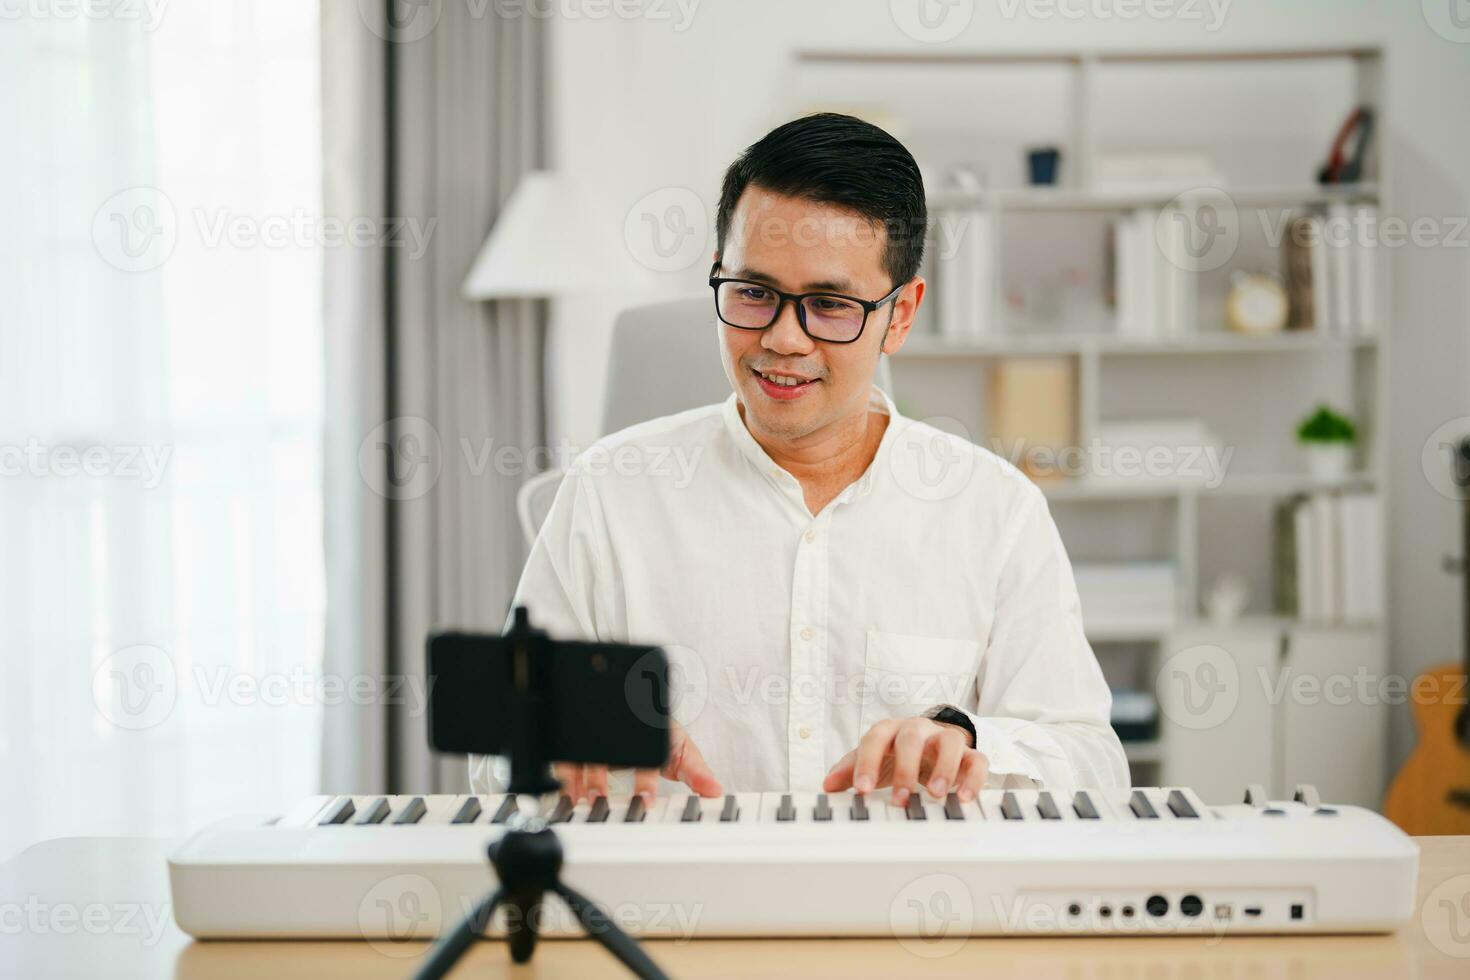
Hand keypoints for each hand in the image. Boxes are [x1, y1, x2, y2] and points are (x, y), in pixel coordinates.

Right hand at [555, 720, 721, 801]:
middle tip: (600, 800)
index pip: (645, 756)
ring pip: (582, 755)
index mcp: (647, 736)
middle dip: (599, 778)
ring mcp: (600, 738)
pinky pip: (567, 758)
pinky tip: (568, 793)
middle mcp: (621, 735)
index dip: (644, 779)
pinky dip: (566, 777)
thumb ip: (696, 771)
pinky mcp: (582, 744)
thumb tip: (715, 790)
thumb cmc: (661, 733)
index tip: (644, 800)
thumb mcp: (680, 749)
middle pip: (605, 754)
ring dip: (578, 778)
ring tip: (581, 799)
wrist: (644, 707)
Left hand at [823, 715, 986, 806]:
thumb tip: (827, 785)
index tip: (862, 789)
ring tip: (934, 795)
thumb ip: (850, 770)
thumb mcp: (873, 760)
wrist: (932, 743)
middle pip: (912, 738)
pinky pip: (977, 760)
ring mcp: (945, 739)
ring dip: (943, 769)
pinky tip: (964, 798)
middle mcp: (918, 729)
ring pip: (949, 742)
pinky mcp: (969, 754)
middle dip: (905, 769)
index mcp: (890, 730)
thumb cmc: (896, 753)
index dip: (867, 762)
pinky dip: (973, 778)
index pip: (875, 738)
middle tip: (899, 799)